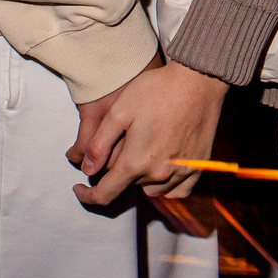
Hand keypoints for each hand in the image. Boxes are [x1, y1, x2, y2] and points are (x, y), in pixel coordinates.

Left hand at [72, 60, 227, 205]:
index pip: (105, 194)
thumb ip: (100, 144)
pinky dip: (167, 184)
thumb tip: (87, 170)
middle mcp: (158, 174)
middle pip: (129, 185)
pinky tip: (164, 166)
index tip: (79, 189)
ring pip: (151, 189)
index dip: (87, 196)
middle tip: (124, 143)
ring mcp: (181, 173)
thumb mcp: (119, 111)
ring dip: (142, 177)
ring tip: (144, 150)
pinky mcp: (198, 168)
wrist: (198, 81)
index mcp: (135, 162)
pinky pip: (177, 190)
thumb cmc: (156, 91)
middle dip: (120, 171)